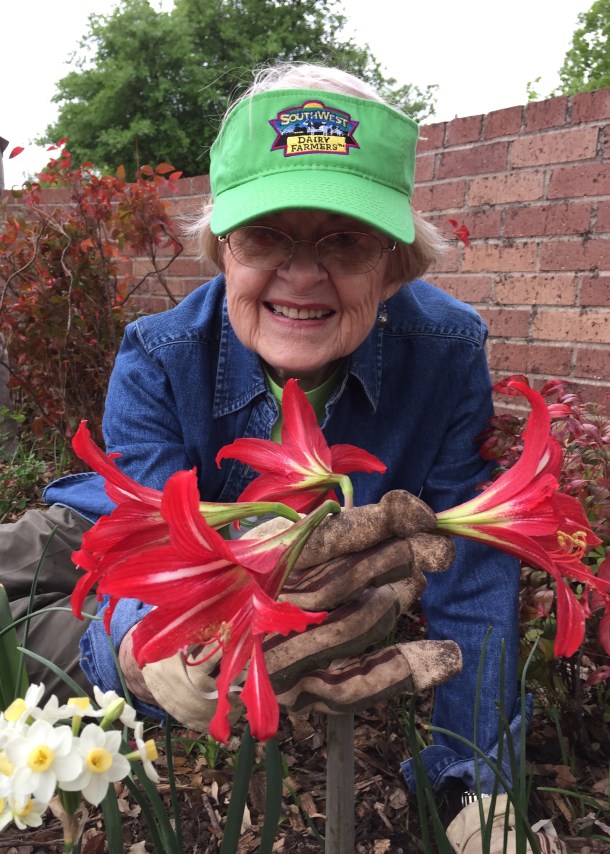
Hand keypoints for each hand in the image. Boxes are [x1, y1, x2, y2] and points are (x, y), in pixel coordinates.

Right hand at [141, 491, 459, 725]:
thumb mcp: (266, 544)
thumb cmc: (231, 589)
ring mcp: (282, 654)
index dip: (382, 520)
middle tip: (439, 548)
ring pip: (355, 625)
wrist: (180, 660)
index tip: (421, 512)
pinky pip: (353, 687)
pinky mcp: (295, 693)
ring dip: (396, 599)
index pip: (331, 534)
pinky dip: (401, 672)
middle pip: (349, 577)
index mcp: (259, 561)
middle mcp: (270, 606)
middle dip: (401, 556)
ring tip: (419, 581)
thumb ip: (324, 527)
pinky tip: (445, 658)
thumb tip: (397, 513)